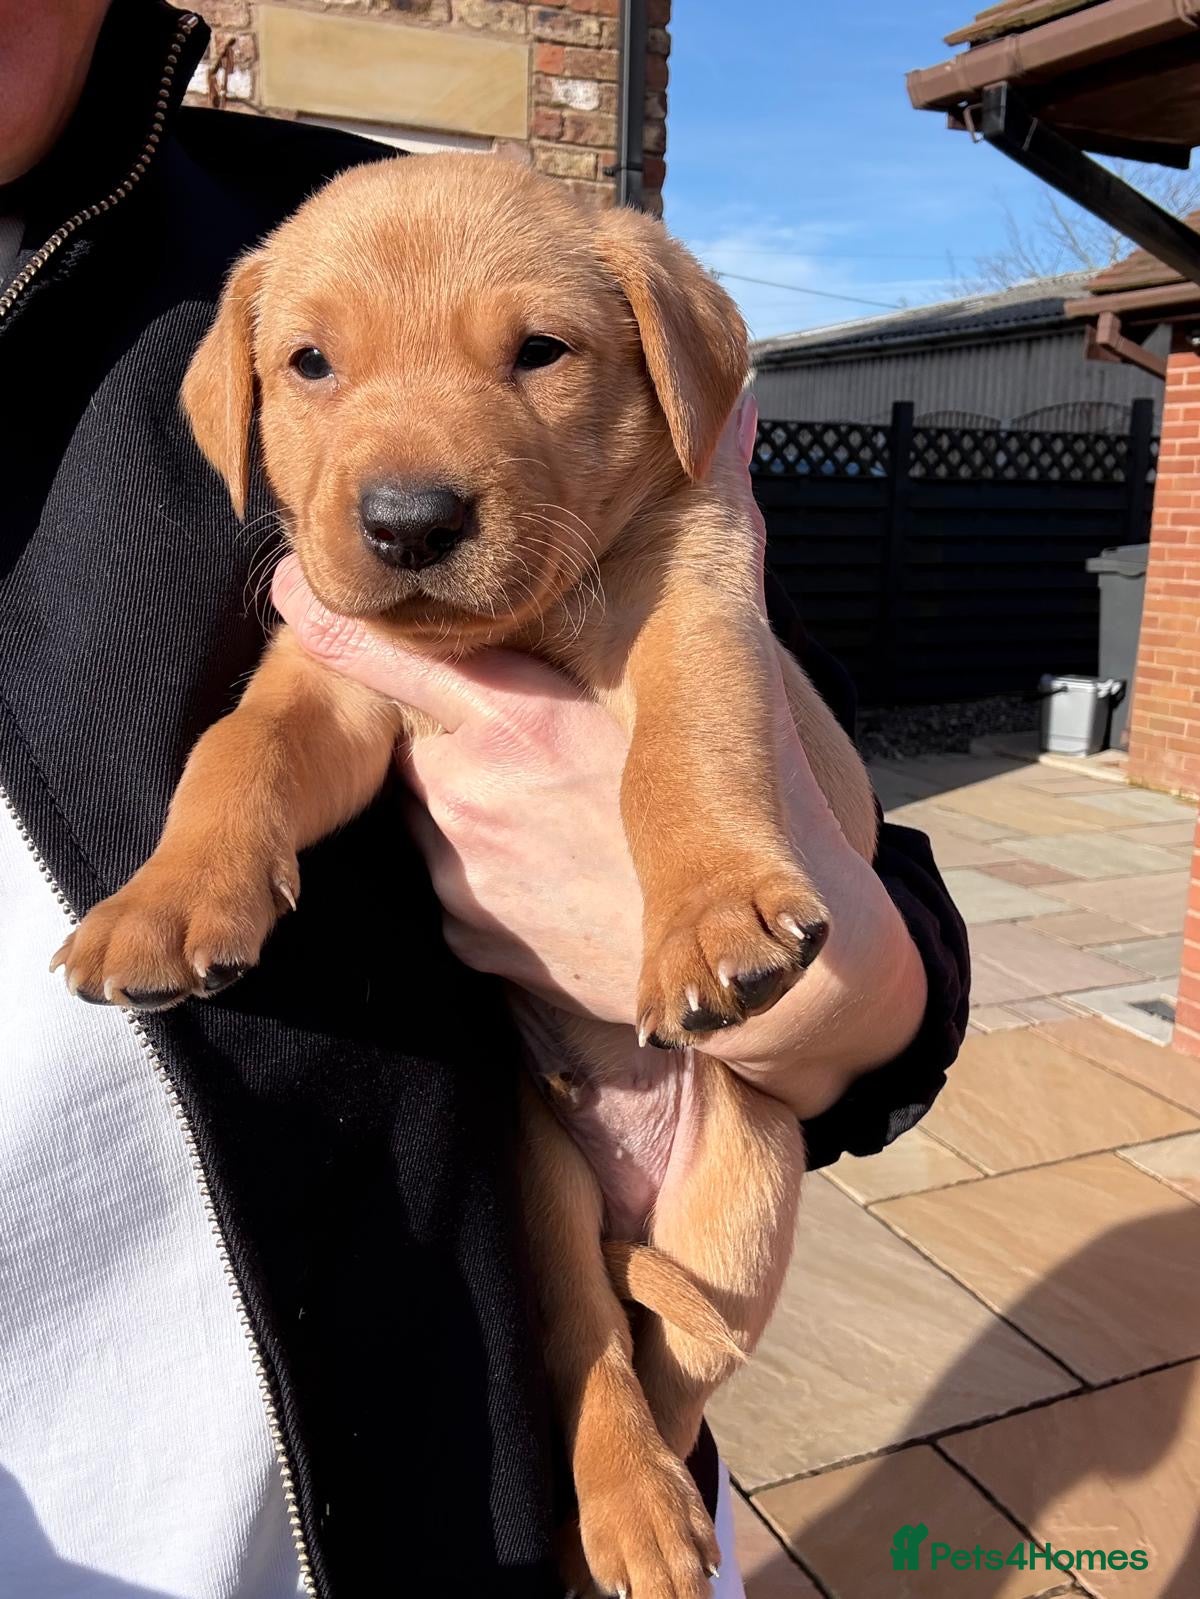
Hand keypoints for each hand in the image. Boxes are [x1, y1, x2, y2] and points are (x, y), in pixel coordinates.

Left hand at [271, 396, 926, 1119]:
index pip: (385, 654)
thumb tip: (735, 414)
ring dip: (470, 792)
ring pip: (431, 802)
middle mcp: (466, 797)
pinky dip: (489, 864)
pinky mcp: (470, 938)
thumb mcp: (720, 661)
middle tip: (503, 717)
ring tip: (557, 805)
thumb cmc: (745, 803)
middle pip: (408, 727)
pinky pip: (454, 878)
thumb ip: (703, 538)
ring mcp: (462, 874)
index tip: (297, 585)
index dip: (333, 619)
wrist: (757, 981)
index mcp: (516, 721)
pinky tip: (556, 866)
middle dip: (435, 714)